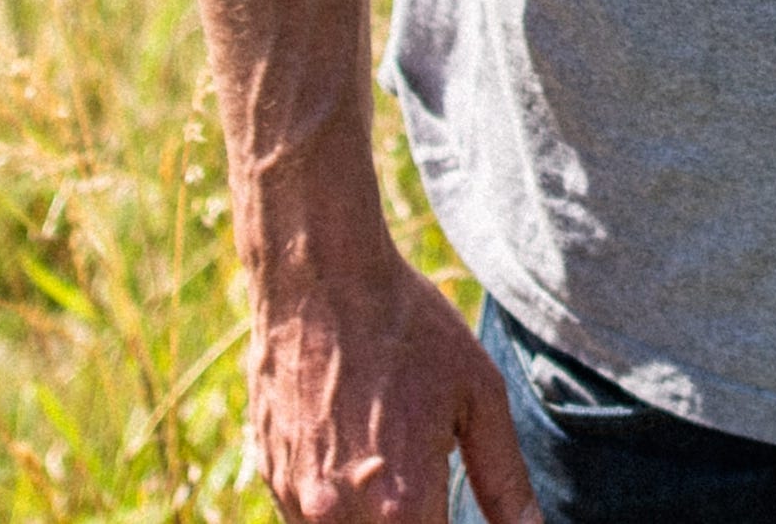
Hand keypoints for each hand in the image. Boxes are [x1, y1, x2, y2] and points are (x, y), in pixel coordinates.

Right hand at [248, 252, 534, 523]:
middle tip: (424, 466)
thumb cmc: (408, 327)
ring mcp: (298, 498)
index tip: (453, 506)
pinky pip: (308, 517)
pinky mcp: (270, 475)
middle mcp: (341, 515)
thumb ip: (505, 480)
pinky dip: (338, 504)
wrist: (320, 275)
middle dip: (418, 521)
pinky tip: (357, 451)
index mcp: (403, 503)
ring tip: (390, 454)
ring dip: (375, 518)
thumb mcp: (478, 395)